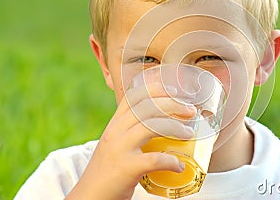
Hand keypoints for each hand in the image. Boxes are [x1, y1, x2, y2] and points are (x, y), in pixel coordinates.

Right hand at [65, 83, 195, 199]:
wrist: (89, 196)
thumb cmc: (107, 171)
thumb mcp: (114, 143)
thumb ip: (131, 131)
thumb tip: (162, 124)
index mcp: (114, 124)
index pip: (133, 96)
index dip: (155, 89)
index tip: (174, 92)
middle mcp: (115, 131)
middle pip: (147, 107)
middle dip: (173, 105)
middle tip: (191, 111)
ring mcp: (119, 149)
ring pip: (152, 126)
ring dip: (175, 127)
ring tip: (189, 133)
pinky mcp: (126, 168)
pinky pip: (155, 159)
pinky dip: (171, 161)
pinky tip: (179, 166)